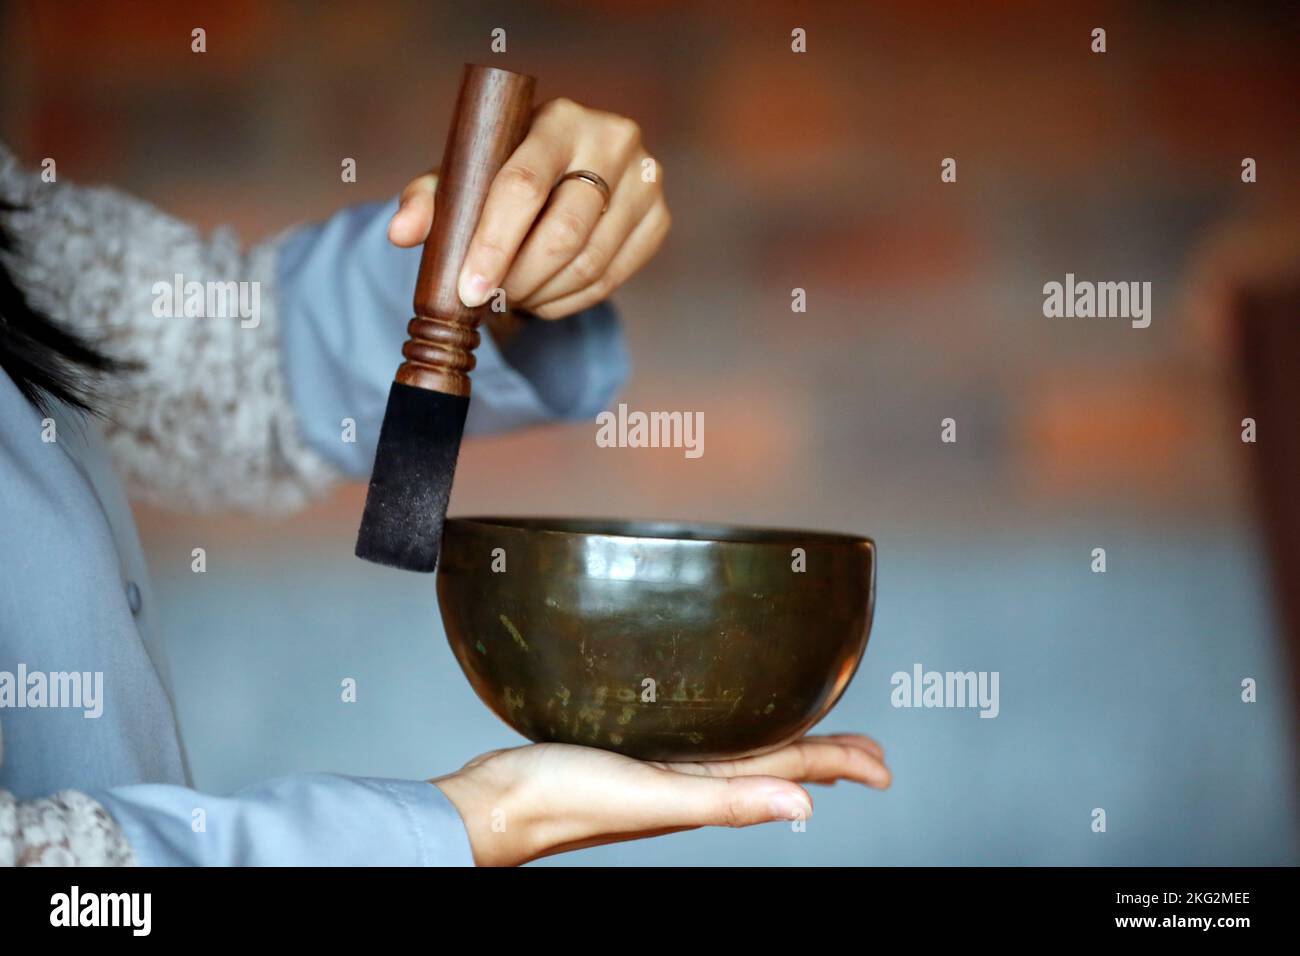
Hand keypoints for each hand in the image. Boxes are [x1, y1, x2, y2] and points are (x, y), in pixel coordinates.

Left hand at [389, 97, 669, 318]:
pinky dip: (569, 301)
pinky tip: (542, 300)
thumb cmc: (506, 169)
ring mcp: (645, 181)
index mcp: (560, 117)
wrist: (569, 169)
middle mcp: (613, 140)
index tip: (468, 288)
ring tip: (511, 300)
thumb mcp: (466, 175)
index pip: (524, 185)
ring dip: (543, 294)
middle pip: (563, 230)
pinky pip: (612, 279)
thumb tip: (400, 232)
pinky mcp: (658, 219)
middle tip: (489, 301)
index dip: (493, 243)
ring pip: (589, 261)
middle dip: (519, 278)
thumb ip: (430, 199)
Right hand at [431, 734, 890, 865]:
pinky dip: (731, 735)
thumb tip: (804, 804)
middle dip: (829, 756)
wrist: (497, 803)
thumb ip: (724, 800)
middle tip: (871, 753)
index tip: (886, 768)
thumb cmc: (565, 800)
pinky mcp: (634, 749)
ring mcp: (666, 766)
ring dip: (787, 746)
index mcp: (705, 788)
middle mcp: (693, 778)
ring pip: (745, 752)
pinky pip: (701, 742)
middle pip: (778, 761)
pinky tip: (722, 726)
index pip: (792, 768)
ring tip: (817, 741)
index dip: (844, 764)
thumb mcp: (652, 796)